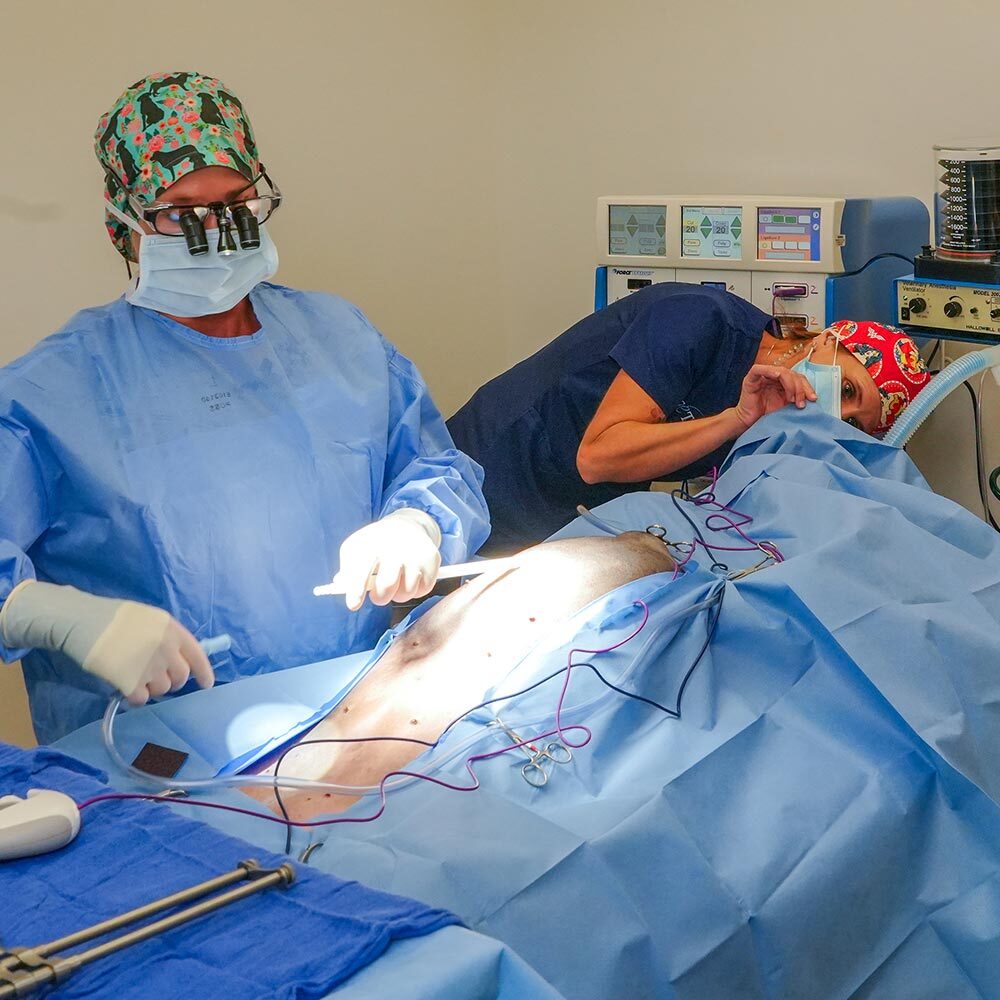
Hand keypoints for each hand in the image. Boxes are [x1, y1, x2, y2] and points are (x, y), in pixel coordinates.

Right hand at [0, 581, 213, 705]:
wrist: (82, 621)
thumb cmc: (112, 616)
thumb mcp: (149, 618)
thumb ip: (166, 636)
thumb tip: (177, 657)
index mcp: (172, 629)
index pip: (197, 655)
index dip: (204, 672)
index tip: (206, 684)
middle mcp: (166, 648)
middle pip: (181, 677)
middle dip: (172, 681)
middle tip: (157, 678)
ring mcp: (149, 666)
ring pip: (162, 689)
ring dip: (152, 688)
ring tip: (136, 676)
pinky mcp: (130, 682)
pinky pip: (142, 698)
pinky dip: (136, 697)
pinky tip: (126, 688)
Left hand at [331, 509, 442, 610]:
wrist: (405, 527)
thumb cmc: (375, 545)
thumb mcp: (356, 550)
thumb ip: (346, 570)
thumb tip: (342, 586)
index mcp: (371, 544)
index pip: (361, 568)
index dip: (356, 589)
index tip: (353, 605)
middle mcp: (395, 547)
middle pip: (386, 586)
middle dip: (380, 597)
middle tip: (379, 595)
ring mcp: (415, 553)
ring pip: (406, 592)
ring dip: (399, 595)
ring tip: (396, 583)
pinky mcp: (432, 559)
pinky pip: (423, 590)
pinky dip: (416, 590)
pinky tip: (410, 578)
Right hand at [733, 364, 816, 429]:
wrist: (748, 424)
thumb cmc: (765, 416)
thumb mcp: (786, 406)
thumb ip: (796, 399)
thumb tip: (812, 398)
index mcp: (782, 382)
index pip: (798, 378)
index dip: (807, 387)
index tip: (813, 399)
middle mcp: (773, 377)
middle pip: (792, 374)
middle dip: (800, 387)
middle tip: (801, 403)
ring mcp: (762, 377)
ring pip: (781, 371)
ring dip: (790, 384)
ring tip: (791, 399)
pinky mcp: (751, 379)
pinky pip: (759, 369)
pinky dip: (770, 370)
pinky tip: (777, 376)